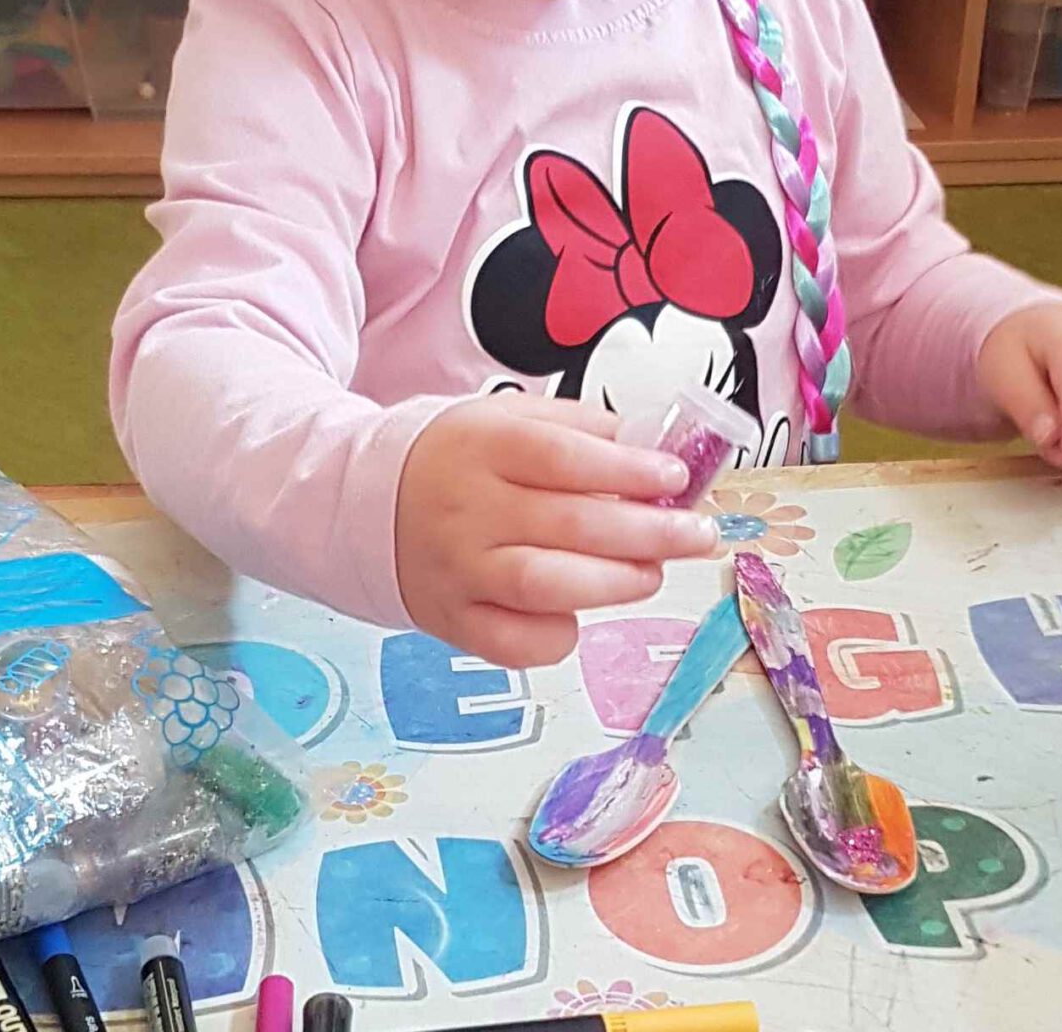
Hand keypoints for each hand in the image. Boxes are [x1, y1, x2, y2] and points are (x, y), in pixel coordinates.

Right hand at [396, 396, 722, 669]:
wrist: (365, 505)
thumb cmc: (458, 460)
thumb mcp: (511, 418)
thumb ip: (582, 429)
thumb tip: (656, 449)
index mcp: (486, 445)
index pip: (564, 456)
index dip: (627, 469)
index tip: (675, 476)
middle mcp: (469, 508)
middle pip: (570, 524)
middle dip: (649, 532)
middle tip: (696, 535)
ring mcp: (459, 569)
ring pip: (546, 585)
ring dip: (615, 583)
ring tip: (651, 573)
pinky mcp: (452, 620)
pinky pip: (514, 642)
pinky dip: (558, 636)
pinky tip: (583, 613)